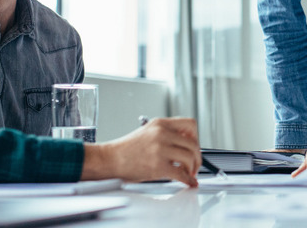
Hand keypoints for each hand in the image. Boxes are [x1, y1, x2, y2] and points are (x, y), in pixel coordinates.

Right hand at [81, 117, 201, 186]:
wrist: (109, 159)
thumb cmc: (126, 149)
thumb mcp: (148, 132)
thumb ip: (166, 134)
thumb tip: (186, 144)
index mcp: (160, 124)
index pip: (190, 125)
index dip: (196, 137)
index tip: (194, 147)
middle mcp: (162, 134)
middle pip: (193, 143)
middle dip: (197, 157)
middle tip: (195, 165)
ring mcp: (160, 149)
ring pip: (189, 157)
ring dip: (192, 168)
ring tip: (188, 173)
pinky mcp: (158, 166)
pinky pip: (181, 174)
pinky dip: (188, 180)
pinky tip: (187, 182)